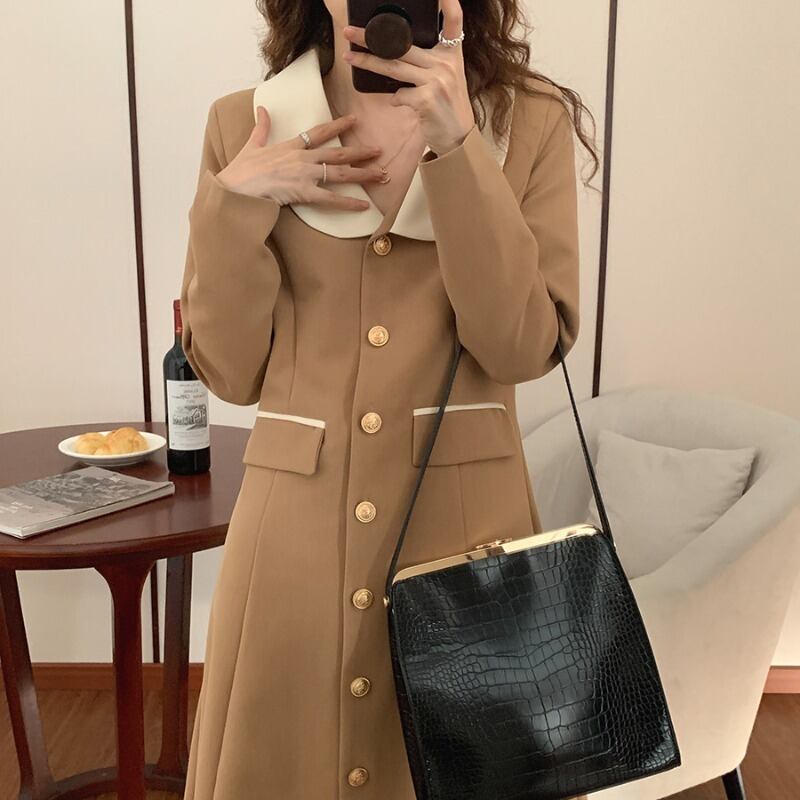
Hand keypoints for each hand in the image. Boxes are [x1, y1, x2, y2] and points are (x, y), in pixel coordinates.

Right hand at [216, 106, 386, 208]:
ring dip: (363, 174)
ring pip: (340, 173)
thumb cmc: (240, 171)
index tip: (354, 120)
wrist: (235, 189)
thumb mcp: (251, 145)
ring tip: (382, 175)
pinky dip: (349, 203)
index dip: (338, 125)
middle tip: (379, 151)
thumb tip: (262, 110)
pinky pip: (331, 199)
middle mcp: (302, 158)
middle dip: (361, 152)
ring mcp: (305, 175)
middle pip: (338, 152)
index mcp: (290, 146)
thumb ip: (261, 127)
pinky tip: (365, 205)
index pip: (319, 132)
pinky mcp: (303, 193)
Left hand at [342, 0, 473, 156]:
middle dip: (372, 37)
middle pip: (403, 45)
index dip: (449, 3)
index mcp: (452, 54)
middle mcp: (445, 63)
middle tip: (350, 32)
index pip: (454, 22)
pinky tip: (400, 103)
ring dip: (368, 62)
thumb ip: (428, 62)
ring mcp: (436, 80)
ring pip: (394, 66)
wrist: (457, 137)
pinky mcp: (426, 99)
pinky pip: (399, 94)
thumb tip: (394, 52)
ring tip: (350, 56)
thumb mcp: (446, 77)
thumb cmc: (446, 106)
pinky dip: (395, 99)